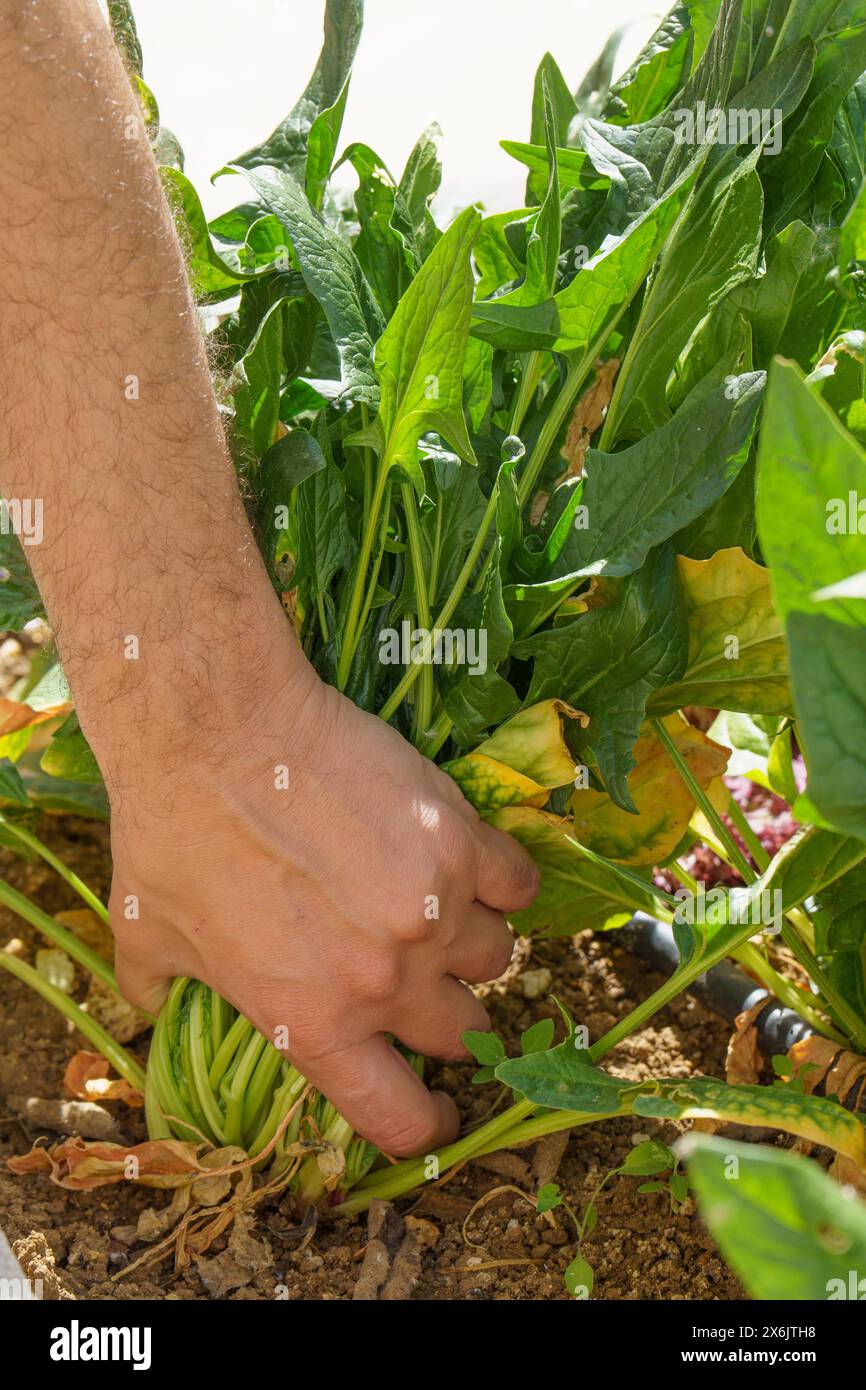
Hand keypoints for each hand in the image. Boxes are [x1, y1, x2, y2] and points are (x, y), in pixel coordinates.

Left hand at [107, 653, 538, 1156]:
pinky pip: (518, 884)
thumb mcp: (144, 933)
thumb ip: (158, 990)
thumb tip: (149, 1006)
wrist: (216, 731)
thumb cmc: (172, 832)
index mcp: (313, 1023)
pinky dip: (500, 876)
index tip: (436, 1110)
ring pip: (495, 955)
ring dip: (469, 937)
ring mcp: (433, 912)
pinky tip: (468, 857)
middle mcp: (385, 983)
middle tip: (421, 971)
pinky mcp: (461, 842)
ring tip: (436, 902)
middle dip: (446, 1009)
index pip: (398, 1117)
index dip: (424, 1121)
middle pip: (463, 1030)